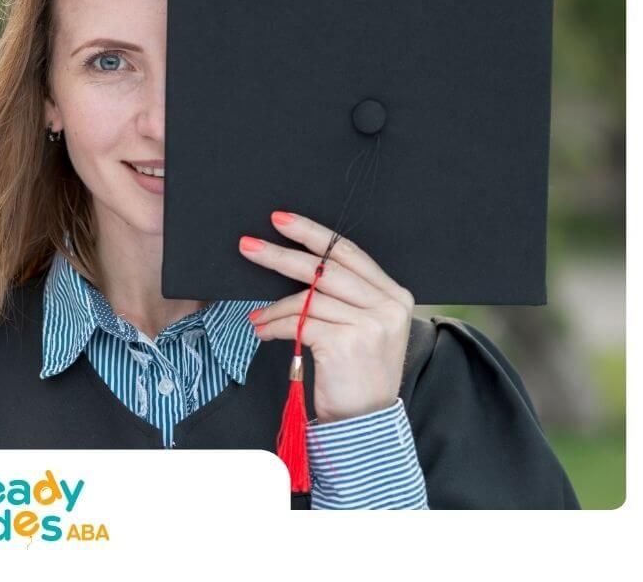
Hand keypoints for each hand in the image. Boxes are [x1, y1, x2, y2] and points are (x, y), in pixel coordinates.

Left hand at [239, 211, 413, 423]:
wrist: (365, 422)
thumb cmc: (356, 374)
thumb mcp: (362, 329)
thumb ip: (346, 298)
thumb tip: (299, 267)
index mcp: (394, 295)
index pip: (349, 253)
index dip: (313, 234)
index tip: (281, 220)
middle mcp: (387, 306)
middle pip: (325, 269)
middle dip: (281, 255)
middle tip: (249, 245)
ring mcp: (370, 324)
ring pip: (307, 298)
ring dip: (273, 306)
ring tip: (255, 316)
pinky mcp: (346, 343)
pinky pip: (298, 323)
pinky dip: (274, 325)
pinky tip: (262, 330)